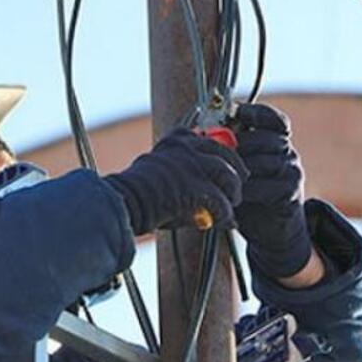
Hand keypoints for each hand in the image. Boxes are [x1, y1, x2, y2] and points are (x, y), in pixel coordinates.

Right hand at [106, 127, 247, 235]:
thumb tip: (200, 188)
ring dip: (233, 193)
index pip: (210, 140)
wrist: (124, 201)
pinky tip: (223, 222)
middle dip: (236, 171)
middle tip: (238, 186)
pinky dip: (225, 214)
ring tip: (231, 205)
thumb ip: (182, 169)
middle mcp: (188, 147)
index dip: (221, 155)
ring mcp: (194, 165)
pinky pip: (221, 202)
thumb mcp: (160, 167)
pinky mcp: (197, 188)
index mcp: (178, 139)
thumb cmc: (137, 190)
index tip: (226, 165)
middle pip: (226, 155)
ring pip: (228, 176)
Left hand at [233, 104, 312, 278]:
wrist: (268, 231)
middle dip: (242, 145)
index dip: (258, 113)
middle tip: (220, 155)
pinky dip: (249, 190)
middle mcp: (287, 153)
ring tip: (225, 177)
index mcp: (275, 142)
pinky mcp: (291, 192)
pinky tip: (236, 196)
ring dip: (243, 169)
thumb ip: (227, 150)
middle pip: (267, 138)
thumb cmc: (247, 195)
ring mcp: (292, 171)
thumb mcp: (236, 169)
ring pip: (267, 161)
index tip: (239, 113)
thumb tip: (200, 130)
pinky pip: (269, 185)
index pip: (274, 119)